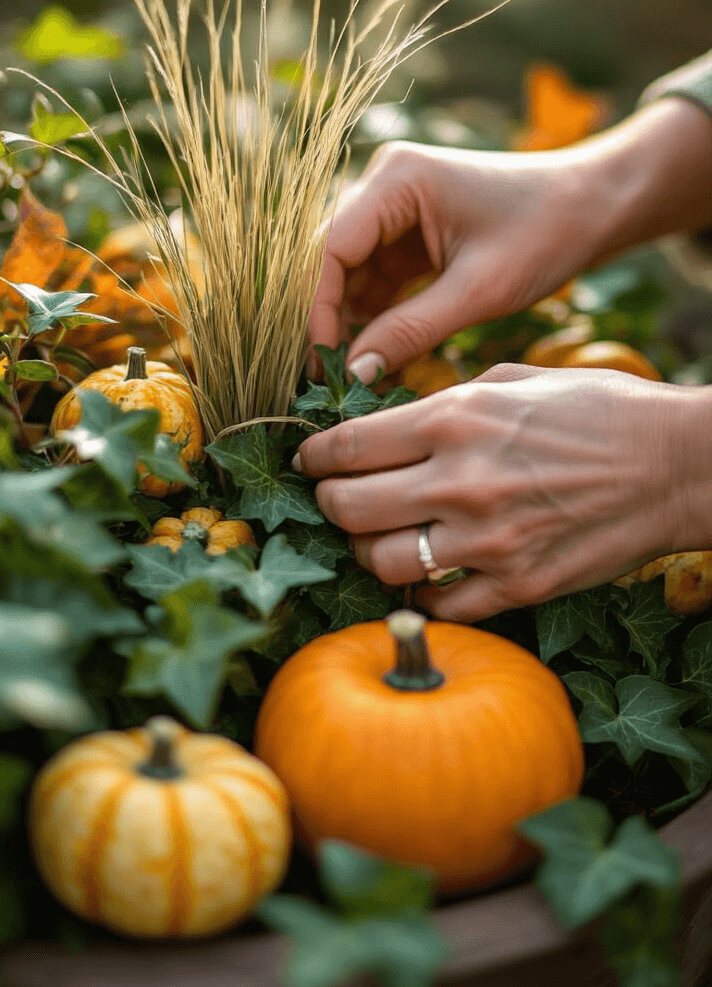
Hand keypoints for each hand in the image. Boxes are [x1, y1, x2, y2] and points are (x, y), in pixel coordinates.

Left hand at [294, 363, 711, 619]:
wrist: (676, 466)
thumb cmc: (600, 410)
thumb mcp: (515, 380)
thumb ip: (446, 400)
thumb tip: (390, 422)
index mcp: (456, 419)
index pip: (347, 445)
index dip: (316, 455)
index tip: (312, 460)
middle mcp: (461, 481)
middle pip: (348, 507)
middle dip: (330, 503)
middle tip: (338, 498)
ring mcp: (487, 541)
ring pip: (379, 562)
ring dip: (370, 551)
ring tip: (384, 537)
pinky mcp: (516, 587)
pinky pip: (437, 605)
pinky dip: (423, 593)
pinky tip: (431, 571)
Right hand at [307, 100, 711, 384]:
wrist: (596, 206)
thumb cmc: (547, 234)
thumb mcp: (479, 291)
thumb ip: (411, 330)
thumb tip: (355, 374)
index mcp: (397, 178)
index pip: (331, 248)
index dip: (320, 308)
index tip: (324, 363)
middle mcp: (387, 182)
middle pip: (334, 257)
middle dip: (330, 317)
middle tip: (327, 377)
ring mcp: (398, 205)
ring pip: (352, 269)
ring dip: (351, 319)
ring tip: (350, 374)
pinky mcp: (413, 229)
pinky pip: (378, 273)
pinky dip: (377, 312)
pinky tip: (376, 353)